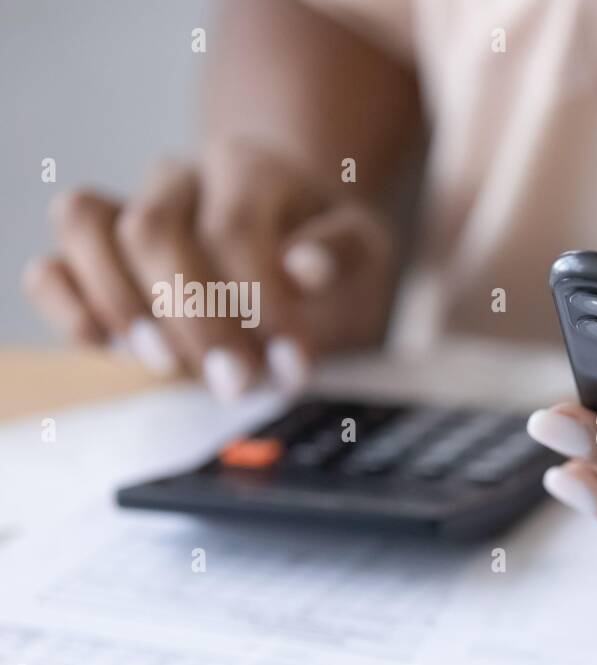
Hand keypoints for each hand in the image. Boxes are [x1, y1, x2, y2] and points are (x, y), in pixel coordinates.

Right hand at [23, 139, 396, 399]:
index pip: (231, 229)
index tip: (292, 363)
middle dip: (193, 319)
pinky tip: (108, 346)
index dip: (257, 302)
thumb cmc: (329, 253)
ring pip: (83, 227)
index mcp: (248, 168)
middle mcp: (179, 177)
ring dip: (123, 306)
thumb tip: (304, 267)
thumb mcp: (363, 250)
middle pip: (151, 231)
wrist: (295, 245)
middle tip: (238, 382)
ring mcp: (128, 210)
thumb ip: (341, 255)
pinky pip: (51, 265)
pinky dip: (67, 305)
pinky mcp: (96, 257)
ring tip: (170, 365)